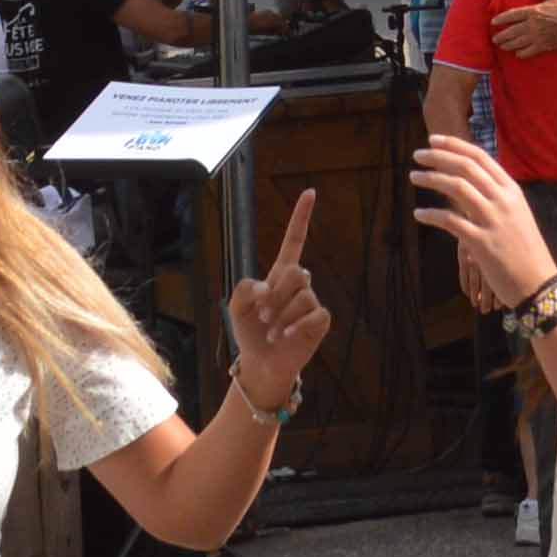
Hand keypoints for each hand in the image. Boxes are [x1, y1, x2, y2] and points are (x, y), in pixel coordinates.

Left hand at [227, 190, 330, 403]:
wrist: (261, 363)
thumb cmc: (250, 332)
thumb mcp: (236, 307)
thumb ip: (245, 287)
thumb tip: (267, 286)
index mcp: (279, 274)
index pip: (294, 241)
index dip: (301, 217)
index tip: (310, 192)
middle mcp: (299, 285)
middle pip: (296, 272)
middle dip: (276, 296)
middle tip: (264, 317)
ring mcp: (311, 302)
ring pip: (302, 296)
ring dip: (282, 317)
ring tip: (274, 331)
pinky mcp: (320, 320)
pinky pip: (314, 314)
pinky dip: (295, 327)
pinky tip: (287, 337)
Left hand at [411, 133, 550, 307]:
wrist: (538, 283)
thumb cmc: (525, 250)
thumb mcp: (516, 215)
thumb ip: (497, 197)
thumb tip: (473, 184)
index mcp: (511, 190)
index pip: (480, 157)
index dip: (455, 146)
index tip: (434, 140)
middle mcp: (502, 200)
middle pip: (466, 167)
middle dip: (438, 157)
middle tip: (417, 154)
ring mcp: (492, 220)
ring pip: (457, 187)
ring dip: (431, 179)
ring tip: (414, 177)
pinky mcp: (481, 242)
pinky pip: (450, 221)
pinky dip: (431, 215)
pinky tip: (419, 214)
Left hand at [486, 0, 556, 59]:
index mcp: (533, 11)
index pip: (512, 15)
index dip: (502, 18)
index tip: (493, 21)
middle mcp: (532, 25)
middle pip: (512, 31)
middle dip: (502, 35)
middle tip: (494, 38)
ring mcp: (536, 36)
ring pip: (518, 42)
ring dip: (508, 45)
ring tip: (502, 46)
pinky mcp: (543, 46)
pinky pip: (529, 51)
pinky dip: (522, 53)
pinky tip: (518, 54)